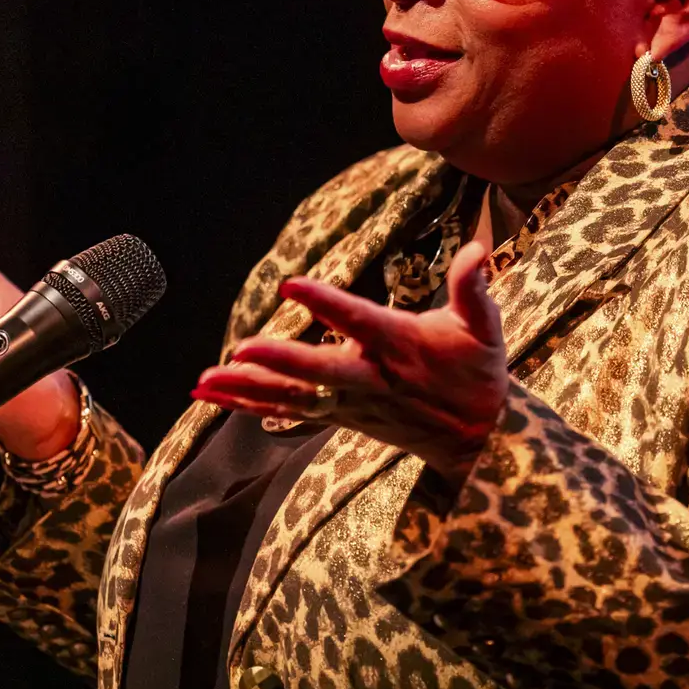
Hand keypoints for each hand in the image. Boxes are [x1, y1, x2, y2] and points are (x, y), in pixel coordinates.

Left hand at [192, 241, 507, 486]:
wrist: (479, 438)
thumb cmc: (478, 371)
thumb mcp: (485, 327)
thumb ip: (473, 288)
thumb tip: (477, 249)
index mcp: (400, 346)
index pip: (359, 321)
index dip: (326, 304)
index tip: (292, 286)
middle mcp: (371, 378)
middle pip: (319, 373)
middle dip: (280, 362)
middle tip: (240, 350)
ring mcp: (351, 403)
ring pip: (293, 398)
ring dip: (247, 390)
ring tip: (203, 381)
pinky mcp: (338, 416)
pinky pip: (287, 411)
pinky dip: (248, 404)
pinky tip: (212, 396)